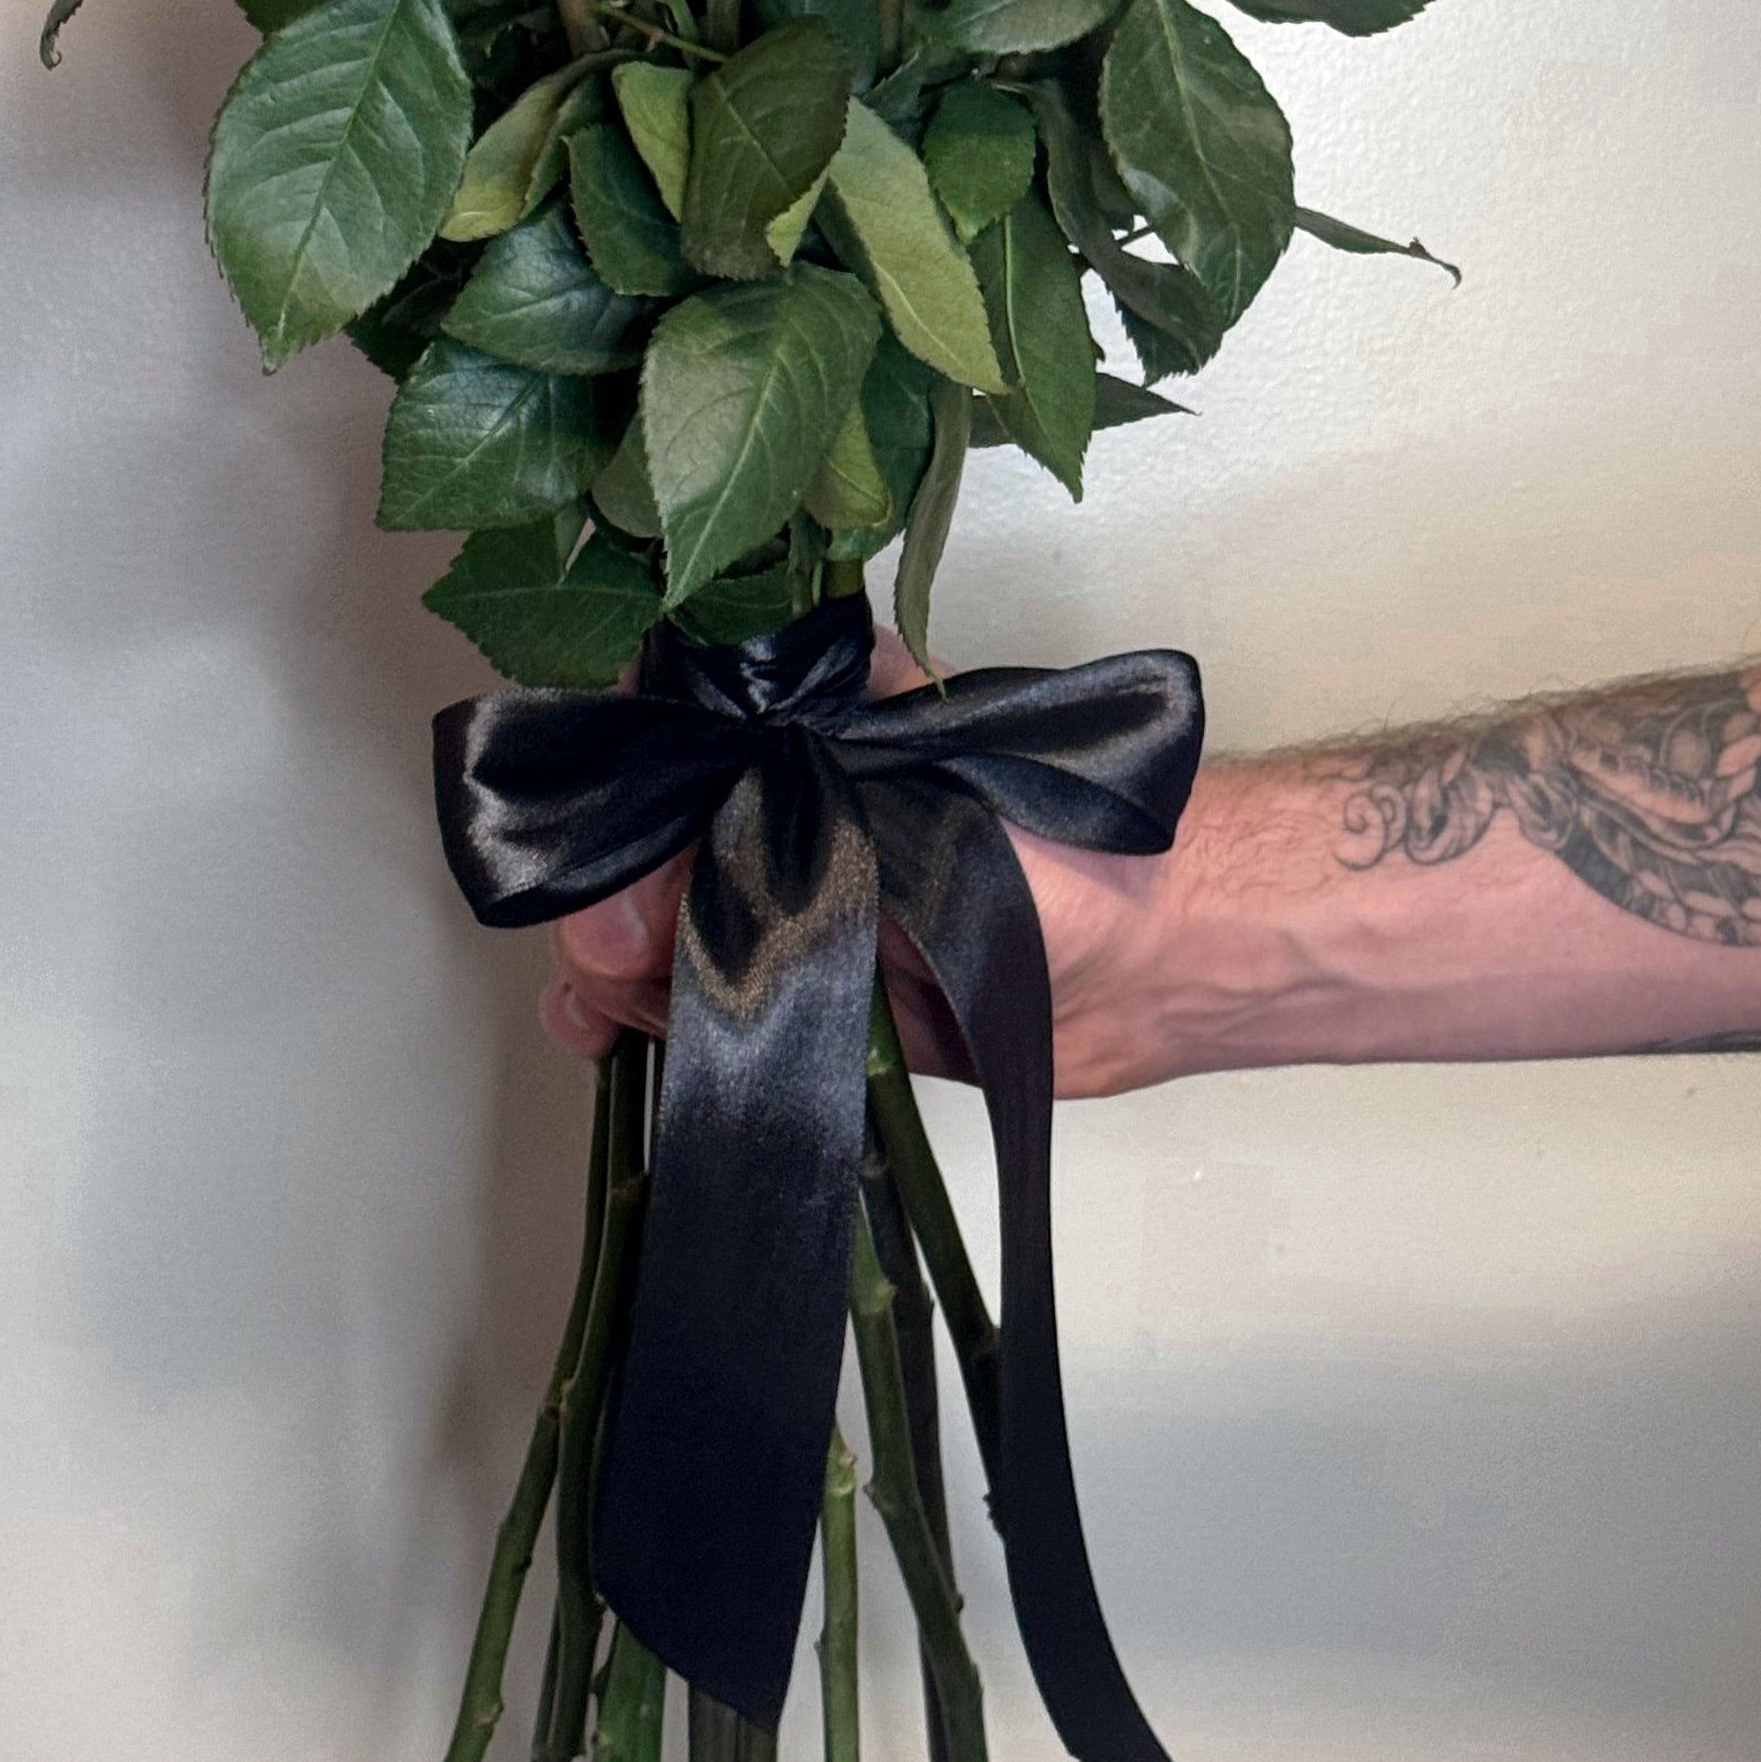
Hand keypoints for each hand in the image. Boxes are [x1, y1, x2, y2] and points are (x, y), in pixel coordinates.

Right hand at [538, 627, 1229, 1094]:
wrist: (1162, 959)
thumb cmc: (1051, 850)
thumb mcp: (892, 813)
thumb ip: (767, 841)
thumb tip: (639, 892)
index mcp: (807, 722)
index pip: (667, 743)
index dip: (619, 810)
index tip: (615, 882)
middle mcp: (793, 803)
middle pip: (651, 844)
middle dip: (611, 905)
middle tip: (619, 969)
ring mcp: (804, 900)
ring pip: (669, 926)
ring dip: (615, 969)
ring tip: (597, 1014)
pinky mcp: (821, 993)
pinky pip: (718, 1002)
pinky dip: (655, 1019)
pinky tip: (608, 1039)